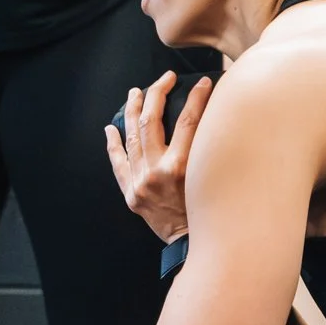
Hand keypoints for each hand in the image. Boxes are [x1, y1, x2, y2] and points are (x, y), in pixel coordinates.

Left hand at [106, 70, 213, 242]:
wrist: (192, 245)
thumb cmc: (210, 213)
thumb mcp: (214, 178)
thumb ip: (210, 149)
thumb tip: (214, 118)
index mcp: (183, 167)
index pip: (190, 120)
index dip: (197, 97)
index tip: (203, 82)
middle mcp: (158, 172)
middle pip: (151, 121)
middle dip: (157, 93)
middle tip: (164, 79)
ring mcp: (141, 183)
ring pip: (131, 137)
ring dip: (132, 110)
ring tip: (135, 93)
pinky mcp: (131, 194)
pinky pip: (118, 163)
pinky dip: (114, 144)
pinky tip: (111, 127)